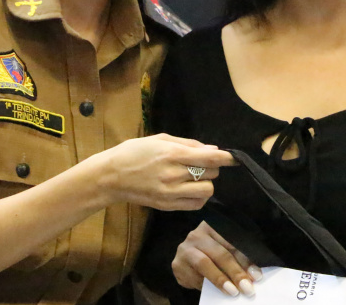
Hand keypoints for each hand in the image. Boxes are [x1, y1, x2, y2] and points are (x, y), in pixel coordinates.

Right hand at [99, 134, 234, 210]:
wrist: (111, 176)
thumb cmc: (134, 152)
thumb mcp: (159, 139)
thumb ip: (188, 144)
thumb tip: (212, 149)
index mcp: (171, 154)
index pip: (209, 157)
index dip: (226, 158)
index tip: (234, 158)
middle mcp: (173, 175)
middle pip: (211, 174)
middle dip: (211, 167)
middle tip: (201, 163)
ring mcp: (170, 193)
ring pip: (207, 191)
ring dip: (206, 184)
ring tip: (195, 178)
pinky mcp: (167, 206)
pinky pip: (196, 205)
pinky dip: (198, 197)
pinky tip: (189, 190)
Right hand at [172, 221, 262, 296]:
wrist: (190, 258)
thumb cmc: (214, 252)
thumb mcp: (228, 249)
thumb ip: (239, 257)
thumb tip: (253, 276)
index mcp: (214, 225)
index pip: (232, 241)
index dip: (246, 259)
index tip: (257, 275)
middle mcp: (197, 234)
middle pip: (219, 253)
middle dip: (235, 272)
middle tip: (247, 287)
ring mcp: (184, 249)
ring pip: (204, 264)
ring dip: (220, 280)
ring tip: (232, 292)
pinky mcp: (177, 264)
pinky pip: (193, 277)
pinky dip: (205, 286)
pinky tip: (216, 292)